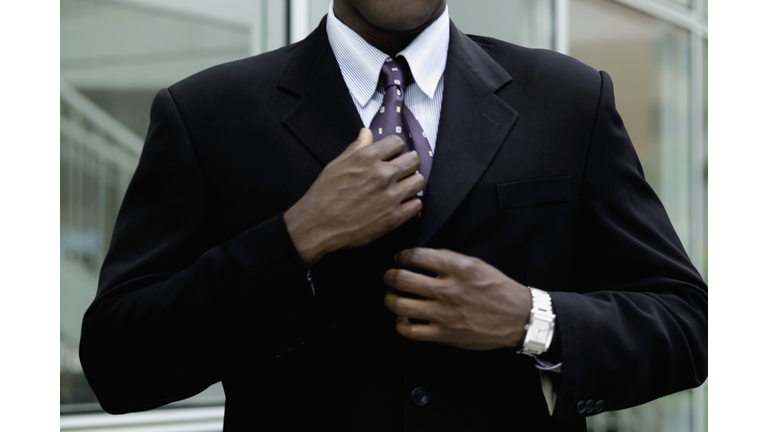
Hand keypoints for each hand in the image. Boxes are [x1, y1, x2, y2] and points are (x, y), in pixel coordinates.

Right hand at [284, 128, 423, 264]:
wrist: (318, 226)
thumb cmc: (324, 195)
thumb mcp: (336, 165)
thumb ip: (356, 148)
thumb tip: (367, 132)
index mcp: (367, 158)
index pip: (397, 142)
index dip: (394, 149)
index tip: (391, 156)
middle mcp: (383, 174)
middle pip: (413, 160)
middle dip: (407, 164)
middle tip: (399, 172)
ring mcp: (390, 196)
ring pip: (419, 181)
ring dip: (411, 183)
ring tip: (401, 188)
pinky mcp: (394, 217)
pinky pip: (417, 204)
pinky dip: (410, 203)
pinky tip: (399, 204)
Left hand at [383, 248, 531, 350]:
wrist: (518, 318)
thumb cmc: (499, 290)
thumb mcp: (477, 264)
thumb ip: (450, 259)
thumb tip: (423, 256)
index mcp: (458, 269)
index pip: (417, 256)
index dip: (402, 256)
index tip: (400, 258)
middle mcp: (448, 290)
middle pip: (402, 279)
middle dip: (390, 276)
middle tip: (390, 276)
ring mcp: (444, 314)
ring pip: (400, 305)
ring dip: (389, 299)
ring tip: (391, 296)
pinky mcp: (444, 335)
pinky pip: (410, 331)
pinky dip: (400, 324)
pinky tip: (404, 319)